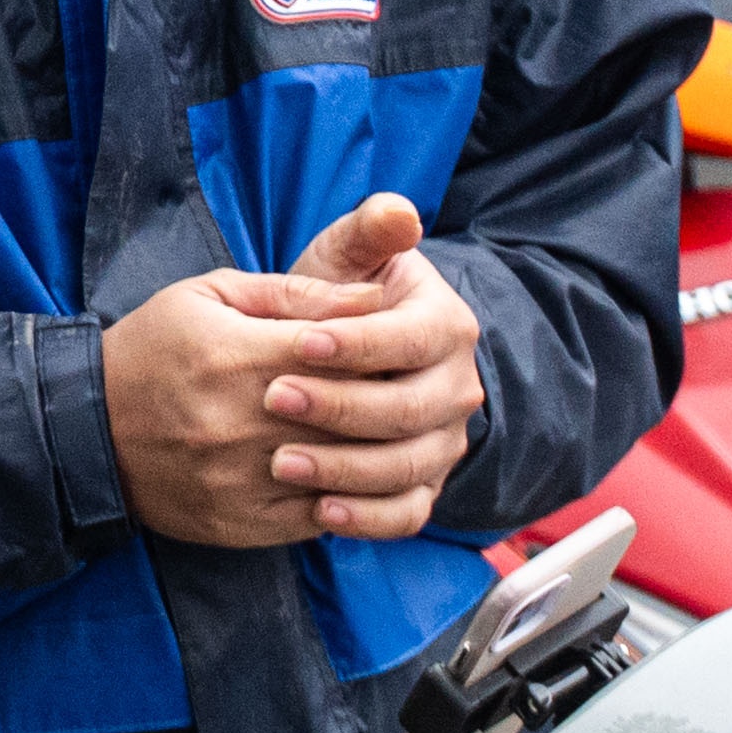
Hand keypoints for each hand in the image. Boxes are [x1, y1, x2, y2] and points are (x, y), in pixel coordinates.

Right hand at [104, 201, 425, 548]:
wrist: (85, 429)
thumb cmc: (153, 348)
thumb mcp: (211, 295)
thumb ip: (294, 292)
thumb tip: (371, 297)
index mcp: (237, 355)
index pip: (342, 350)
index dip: (382, 344)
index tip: (403, 339)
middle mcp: (241, 422)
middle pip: (349, 413)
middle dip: (389, 397)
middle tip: (415, 386)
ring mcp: (241, 479)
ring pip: (341, 472)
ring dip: (376, 454)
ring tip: (397, 433)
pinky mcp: (239, 522)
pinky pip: (315, 517)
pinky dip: (346, 498)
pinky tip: (356, 476)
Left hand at [246, 193, 486, 541]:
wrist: (333, 361)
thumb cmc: (334, 301)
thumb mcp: (346, 257)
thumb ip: (367, 232)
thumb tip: (397, 213)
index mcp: (447, 327)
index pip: (411, 339)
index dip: (358, 343)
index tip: (300, 343)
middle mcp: (457, 389)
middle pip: (409, 409)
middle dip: (340, 407)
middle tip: (274, 400)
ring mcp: (444, 443)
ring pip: (407, 466)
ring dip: (345, 468)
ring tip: (280, 460)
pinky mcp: (424, 486)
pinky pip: (407, 514)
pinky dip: (369, 519)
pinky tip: (320, 511)